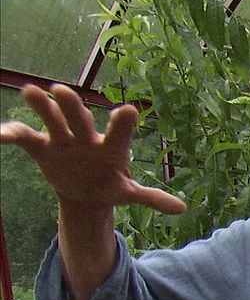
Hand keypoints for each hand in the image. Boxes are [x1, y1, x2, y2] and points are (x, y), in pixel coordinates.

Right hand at [0, 84, 184, 214]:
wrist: (86, 190)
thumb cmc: (111, 184)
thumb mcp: (128, 193)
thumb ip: (151, 198)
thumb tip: (182, 208)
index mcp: (112, 148)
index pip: (120, 132)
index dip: (123, 123)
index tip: (128, 110)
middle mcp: (87, 138)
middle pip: (79, 118)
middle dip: (71, 106)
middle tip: (62, 90)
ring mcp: (63, 140)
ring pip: (52, 120)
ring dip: (42, 108)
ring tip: (31, 92)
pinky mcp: (43, 148)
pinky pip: (26, 138)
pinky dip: (12, 134)